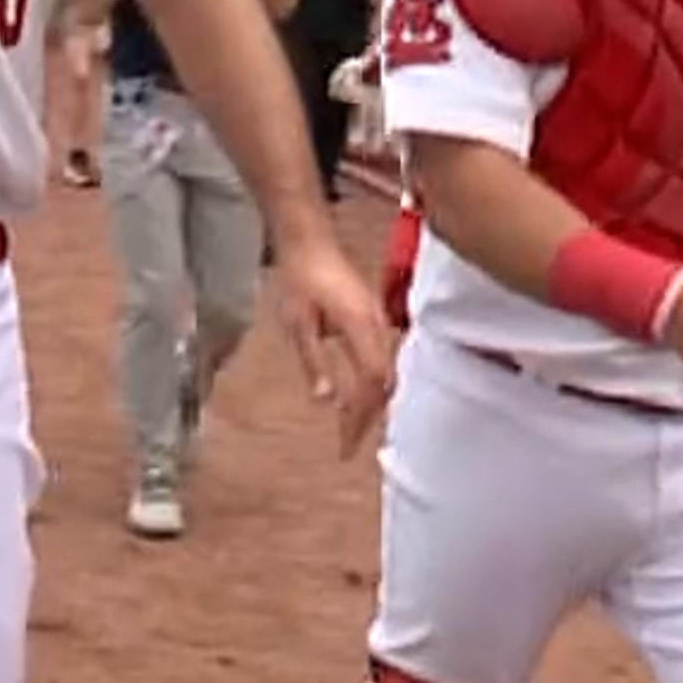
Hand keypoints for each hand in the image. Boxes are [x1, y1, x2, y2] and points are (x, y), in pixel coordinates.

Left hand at [265, 242, 396, 457]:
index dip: (360, 416)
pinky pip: (381, 358)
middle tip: (347, 443)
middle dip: (367, 416)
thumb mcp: (298, 322)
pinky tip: (357, 394)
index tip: (345, 443)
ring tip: (352, 428)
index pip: (370, 382)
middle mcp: (377, 325)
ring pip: (385, 371)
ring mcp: (378, 320)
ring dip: (371, 401)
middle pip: (383, 382)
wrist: (309, 239)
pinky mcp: (373, 317)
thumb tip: (324, 399)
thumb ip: (314, 361)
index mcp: (360, 326)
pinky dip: (372, 383)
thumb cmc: (300, 276)